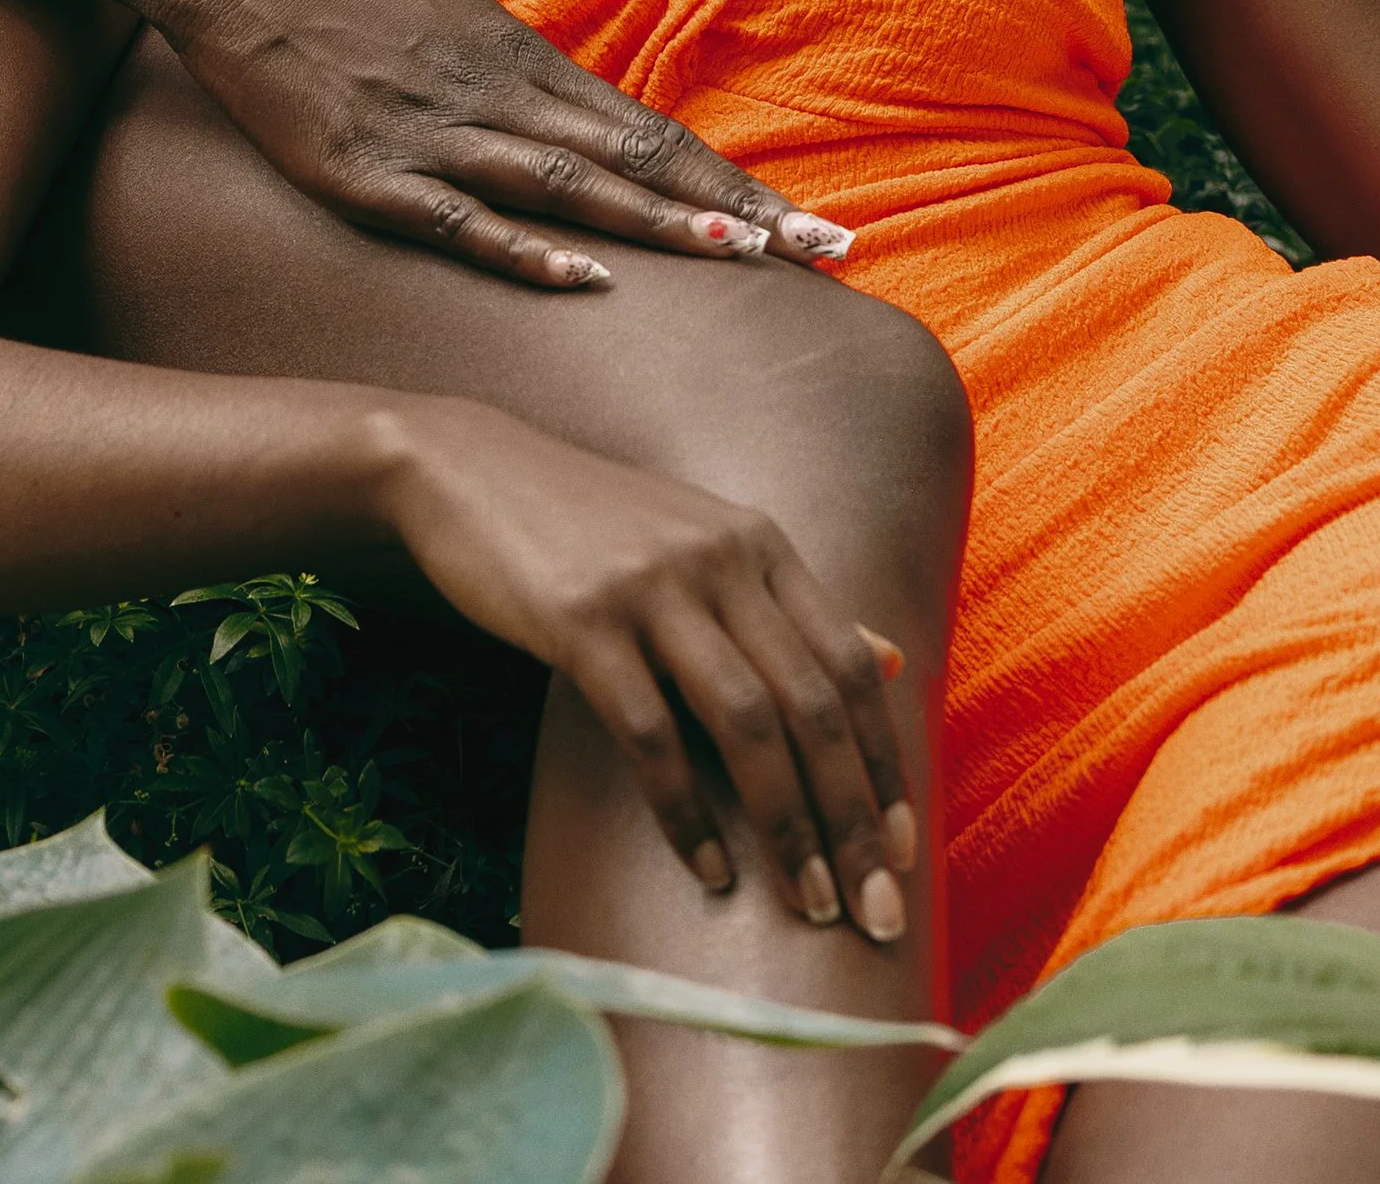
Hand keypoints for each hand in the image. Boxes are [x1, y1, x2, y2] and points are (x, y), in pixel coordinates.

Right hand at [148, 0, 852, 289]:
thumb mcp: (444, 13)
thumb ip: (509, 70)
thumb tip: (570, 113)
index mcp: (520, 59)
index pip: (655, 132)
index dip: (737, 183)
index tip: (814, 227)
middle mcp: (496, 93)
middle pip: (638, 159)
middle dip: (737, 212)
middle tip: (827, 256)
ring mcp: (434, 132)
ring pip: (569, 184)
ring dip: (659, 223)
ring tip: (744, 259)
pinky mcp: (366, 169)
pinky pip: (459, 217)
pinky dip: (525, 248)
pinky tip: (585, 278)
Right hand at [383, 395, 914, 937]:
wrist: (469, 468)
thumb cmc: (591, 524)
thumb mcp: (705, 543)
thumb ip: (792, 606)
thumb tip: (889, 662)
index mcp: (760, 543)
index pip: (848, 666)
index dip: (885, 763)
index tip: (909, 851)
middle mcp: (719, 558)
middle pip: (811, 703)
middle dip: (853, 817)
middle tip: (877, 910)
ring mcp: (652, 588)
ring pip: (746, 722)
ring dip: (787, 825)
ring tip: (809, 904)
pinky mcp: (582, 621)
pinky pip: (649, 733)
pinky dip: (686, 812)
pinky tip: (709, 870)